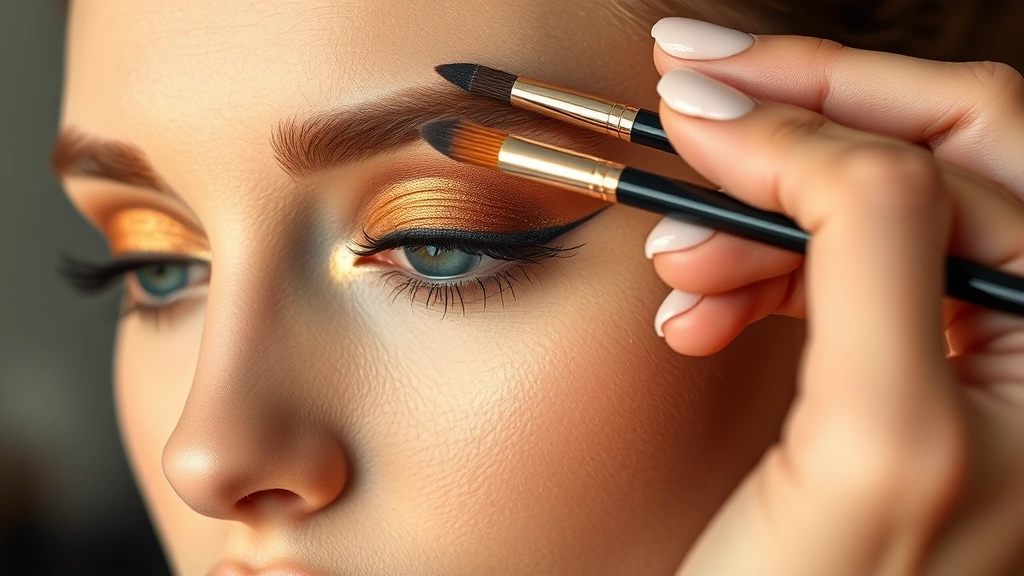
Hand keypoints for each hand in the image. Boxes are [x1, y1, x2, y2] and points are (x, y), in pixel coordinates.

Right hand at [645, 19, 1023, 575]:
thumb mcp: (876, 433)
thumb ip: (868, 252)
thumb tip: (778, 120)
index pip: (964, 147)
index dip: (823, 97)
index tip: (698, 85)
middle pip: (923, 158)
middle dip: (788, 133)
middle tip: (683, 114)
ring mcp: (968, 363)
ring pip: (863, 215)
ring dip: (752, 216)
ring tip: (672, 261)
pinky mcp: (897, 383)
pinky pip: (828, 279)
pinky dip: (748, 272)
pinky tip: (695, 308)